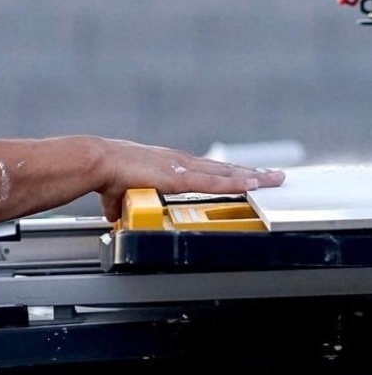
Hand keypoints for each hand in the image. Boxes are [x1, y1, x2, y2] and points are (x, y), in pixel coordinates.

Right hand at [94, 138, 284, 222]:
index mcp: (167, 163)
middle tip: (271, 174)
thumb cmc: (105, 172)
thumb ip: (120, 204)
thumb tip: (115, 213)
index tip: (241, 174)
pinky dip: (237, 183)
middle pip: (222, 167)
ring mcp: (183, 167)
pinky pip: (216, 182)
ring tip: (274, 179)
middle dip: (248, 172)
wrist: (99, 162)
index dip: (225, 171)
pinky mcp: (181, 177)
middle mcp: (180, 161)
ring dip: (251, 176)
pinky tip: (254, 185)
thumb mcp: (117, 193)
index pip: (204, 168)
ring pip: (226, 172)